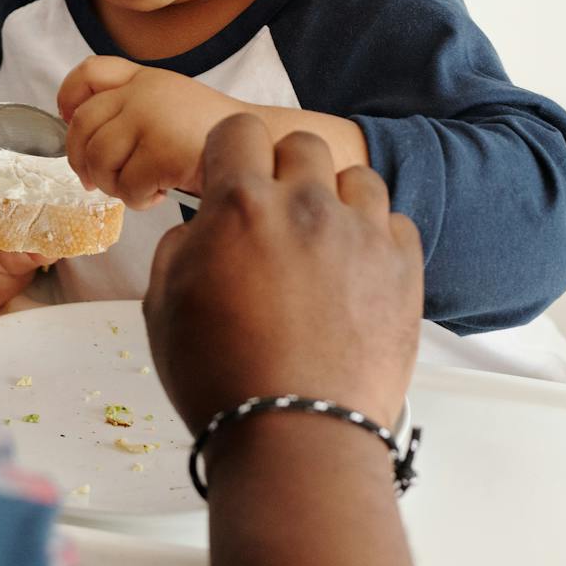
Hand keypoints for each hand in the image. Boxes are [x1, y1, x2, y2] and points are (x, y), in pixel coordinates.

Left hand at [58, 56, 244, 208]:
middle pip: (82, 125)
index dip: (68, 97)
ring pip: (98, 158)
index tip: (68, 120)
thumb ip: (133, 108)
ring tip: (136, 188)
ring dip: (111, 184)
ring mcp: (152, 118)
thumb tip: (83, 143)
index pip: (90, 72)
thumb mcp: (172, 104)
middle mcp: (144, 92)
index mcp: (146, 78)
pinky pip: (126, 185)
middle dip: (81, 160)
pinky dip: (137, 200)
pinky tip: (158, 194)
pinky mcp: (162, 150)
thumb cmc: (213, 136)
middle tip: (95, 180)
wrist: (262, 147)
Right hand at [143, 114, 421, 432]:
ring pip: (357, 177)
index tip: (233, 174)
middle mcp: (305, 205)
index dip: (231, 152)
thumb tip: (199, 227)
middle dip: (285, 170)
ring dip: (336, 198)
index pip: (239, 130)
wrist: (297, 435)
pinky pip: (394, 222)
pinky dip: (375, 237)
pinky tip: (354, 272)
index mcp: (241, 205)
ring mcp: (361, 233)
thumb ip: (179, 246)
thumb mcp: (162, 307)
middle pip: (303, 144)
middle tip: (276, 214)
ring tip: (322, 242)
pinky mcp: (403, 267)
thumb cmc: (223, 379)